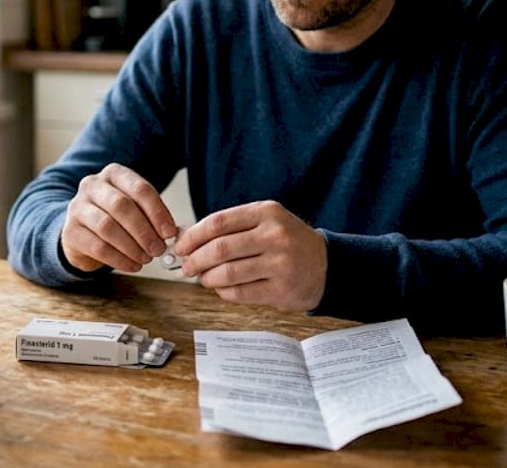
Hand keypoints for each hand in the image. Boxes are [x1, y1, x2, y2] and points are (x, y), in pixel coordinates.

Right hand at [60, 163, 179, 272]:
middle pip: (121, 206)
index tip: (169, 232)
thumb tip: (170, 233)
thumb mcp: (133, 208)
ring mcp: (78, 207)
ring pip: (107, 227)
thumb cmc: (114, 217)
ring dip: (131, 247)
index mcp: (114, 174)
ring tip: (146, 259)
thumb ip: (150, 216)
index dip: (157, 212)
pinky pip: (97, 247)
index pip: (139, 188)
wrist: (82, 230)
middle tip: (158, 249)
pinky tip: (132, 265)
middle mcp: (92, 185)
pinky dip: (119, 259)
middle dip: (144, 231)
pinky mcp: (70, 231)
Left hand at [174, 200, 326, 312]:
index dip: (193, 236)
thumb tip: (188, 240)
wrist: (326, 265)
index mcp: (267, 213)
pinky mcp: (281, 289)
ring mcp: (280, 264)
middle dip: (195, 260)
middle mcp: (275, 236)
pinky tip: (222, 288)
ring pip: (228, 273)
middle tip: (186, 267)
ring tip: (204, 278)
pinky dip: (224, 292)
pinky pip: (240, 293)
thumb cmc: (288, 242)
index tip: (180, 246)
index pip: (218, 222)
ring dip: (208, 278)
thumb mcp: (266, 222)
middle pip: (220, 248)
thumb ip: (231, 228)